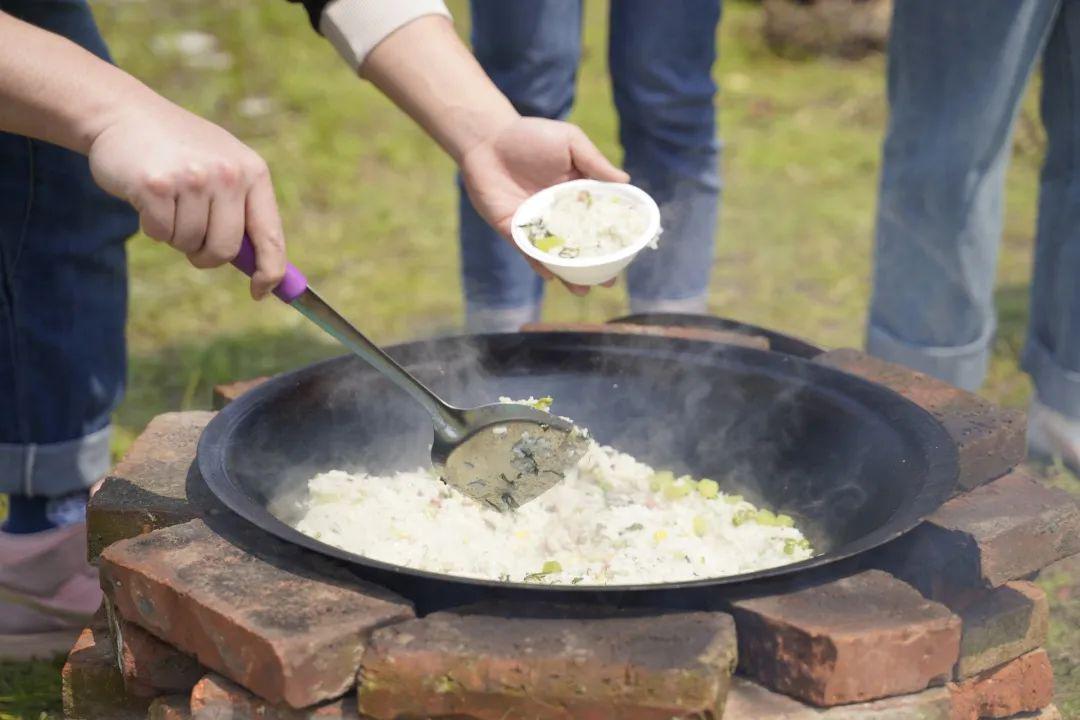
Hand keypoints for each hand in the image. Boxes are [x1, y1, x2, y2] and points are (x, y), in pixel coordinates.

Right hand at [87, 100, 285, 298]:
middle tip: (190, 235)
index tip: (260, 291)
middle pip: (225, 250)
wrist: (124, 114)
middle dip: (205, 254)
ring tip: (168, 201)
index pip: (271, 236)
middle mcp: (228, 174)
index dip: (270, 272)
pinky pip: (160, 234)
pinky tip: (148, 197)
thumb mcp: (224, 169)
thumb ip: (243, 212)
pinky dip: (152, 226)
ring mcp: (193, 178)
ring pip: (189, 243)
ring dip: (175, 235)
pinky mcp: (156, 185)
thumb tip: (263, 272)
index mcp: (253, 173)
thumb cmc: (180, 151)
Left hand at [459, 117, 629, 294]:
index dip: (613, 239)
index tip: (629, 254)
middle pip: (579, 245)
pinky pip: (528, 250)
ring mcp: (535, 224)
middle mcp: (558, 214)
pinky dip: (539, 263)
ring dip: (568, 274)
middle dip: (594, 266)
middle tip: (608, 281)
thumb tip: (626, 181)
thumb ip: (594, 162)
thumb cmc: (530, 136)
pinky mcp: (512, 229)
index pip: (598, 222)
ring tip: (581, 288)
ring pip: (555, 255)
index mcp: (575, 196)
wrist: (488, 138)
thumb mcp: (569, 142)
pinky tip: (552, 274)